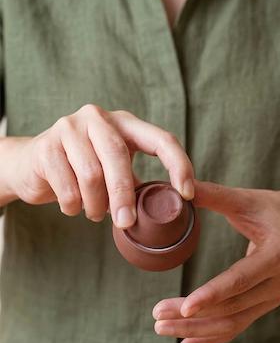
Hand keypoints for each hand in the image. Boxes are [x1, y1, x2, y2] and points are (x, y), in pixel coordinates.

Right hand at [0, 104, 194, 225]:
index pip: (162, 140)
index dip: (178, 166)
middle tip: (127, 223)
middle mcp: (98, 118)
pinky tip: (74, 208)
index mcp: (126, 123)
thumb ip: (139, 184)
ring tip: (96, 214)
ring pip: (91, 174)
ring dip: (96, 204)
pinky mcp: (45, 146)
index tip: (187, 194)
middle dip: (125, 195)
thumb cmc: (83, 171)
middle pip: (119, 156)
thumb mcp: (116, 172)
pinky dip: (73, 204)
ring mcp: (69, 128)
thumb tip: (171, 208)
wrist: (30, 166)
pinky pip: (66, 184)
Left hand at [152, 181, 279, 342]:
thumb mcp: (246, 199)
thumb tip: (179, 186)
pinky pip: (238, 326)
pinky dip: (211, 339)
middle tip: (157, 314)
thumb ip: (214, 194)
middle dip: (194, 315)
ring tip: (161, 327)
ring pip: (233, 322)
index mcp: (278, 254)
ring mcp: (275, 296)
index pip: (242, 279)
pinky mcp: (267, 304)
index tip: (185, 307)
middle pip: (233, 306)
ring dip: (197, 330)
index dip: (214, 294)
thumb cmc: (272, 208)